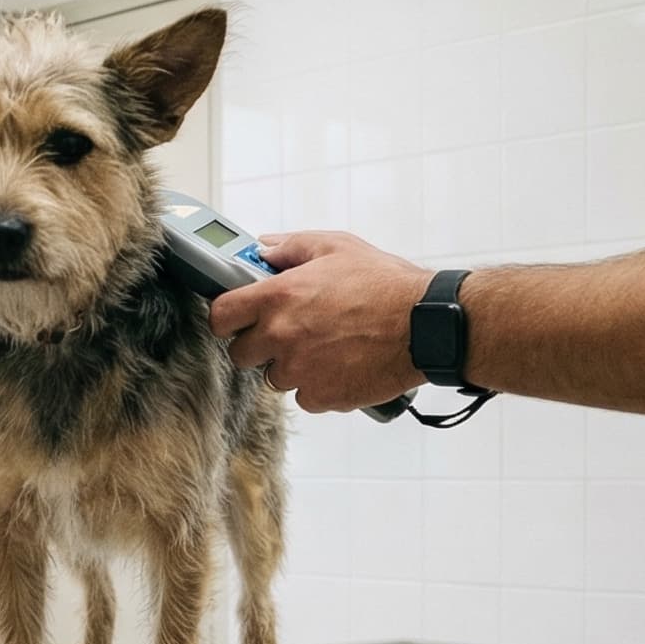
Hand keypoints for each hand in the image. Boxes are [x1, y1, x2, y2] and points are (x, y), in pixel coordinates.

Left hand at [209, 231, 430, 412]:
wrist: (424, 325)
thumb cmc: (385, 284)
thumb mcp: (336, 247)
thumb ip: (291, 247)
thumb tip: (264, 249)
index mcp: (278, 297)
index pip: (220, 316)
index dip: (226, 318)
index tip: (235, 319)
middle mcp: (282, 336)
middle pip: (240, 355)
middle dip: (259, 345)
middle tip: (287, 332)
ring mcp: (299, 370)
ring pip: (274, 378)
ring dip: (291, 366)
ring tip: (324, 346)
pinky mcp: (321, 397)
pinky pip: (304, 397)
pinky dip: (318, 385)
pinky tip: (340, 365)